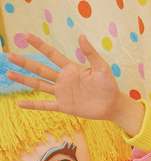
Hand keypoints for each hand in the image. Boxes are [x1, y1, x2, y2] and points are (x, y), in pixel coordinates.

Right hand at [7, 34, 142, 135]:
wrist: (112, 105)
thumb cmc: (109, 85)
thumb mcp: (101, 67)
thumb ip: (90, 53)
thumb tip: (81, 37)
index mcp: (70, 69)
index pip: (51, 54)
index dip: (40, 45)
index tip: (27, 36)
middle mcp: (63, 80)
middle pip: (40, 69)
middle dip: (25, 63)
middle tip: (9, 56)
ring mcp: (62, 93)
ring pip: (39, 85)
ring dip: (24, 80)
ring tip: (9, 73)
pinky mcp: (64, 106)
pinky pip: (46, 106)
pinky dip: (33, 105)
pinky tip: (20, 104)